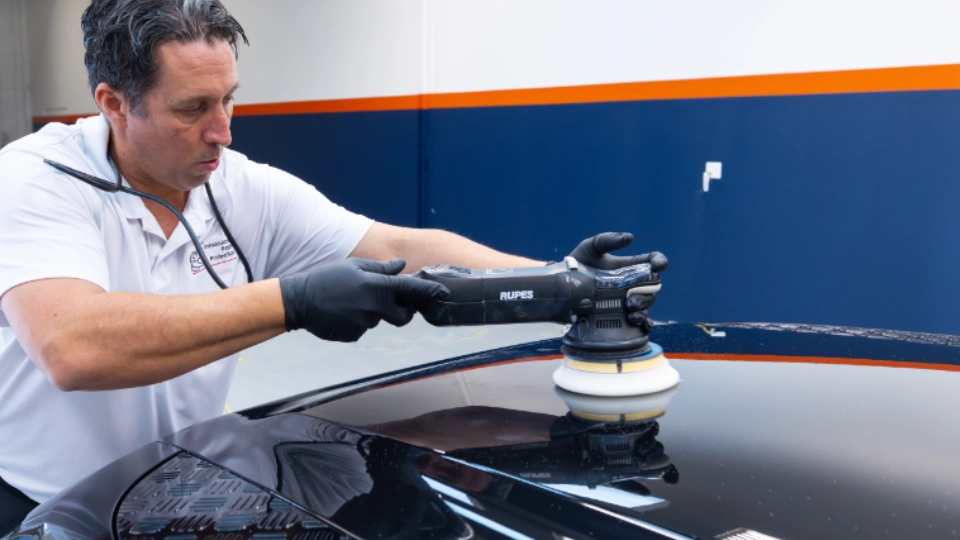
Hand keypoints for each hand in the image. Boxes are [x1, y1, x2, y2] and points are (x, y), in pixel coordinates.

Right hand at [279, 258, 450, 341]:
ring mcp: (364, 324)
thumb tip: (401, 266)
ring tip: (349, 302)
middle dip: (400, 311)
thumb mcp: (354, 267)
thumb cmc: (327, 279)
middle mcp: (373, 307)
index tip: (444, 293)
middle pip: (402, 316)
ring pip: (379, 321)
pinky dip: (357, 322)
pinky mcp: (354, 336)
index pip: (410, 290)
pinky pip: (363, 329)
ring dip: (371, 313)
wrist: (299, 300)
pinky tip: (342, 312)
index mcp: (376, 287)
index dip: (429, 292)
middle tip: (385, 301)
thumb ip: (381, 269)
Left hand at [567, 232, 667, 333]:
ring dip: (642, 310)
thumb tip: (630, 238)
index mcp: (629, 267)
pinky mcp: (621, 316)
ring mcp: (627, 301)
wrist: (562, 286)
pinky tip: (638, 324)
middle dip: (646, 295)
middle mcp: (632, 285)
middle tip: (631, 300)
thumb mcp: (591, 247)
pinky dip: (644, 324)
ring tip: (630, 312)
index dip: (659, 262)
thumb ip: (608, 240)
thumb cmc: (578, 263)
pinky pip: (640, 323)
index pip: (652, 262)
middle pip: (652, 289)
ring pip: (646, 307)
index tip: (658, 265)